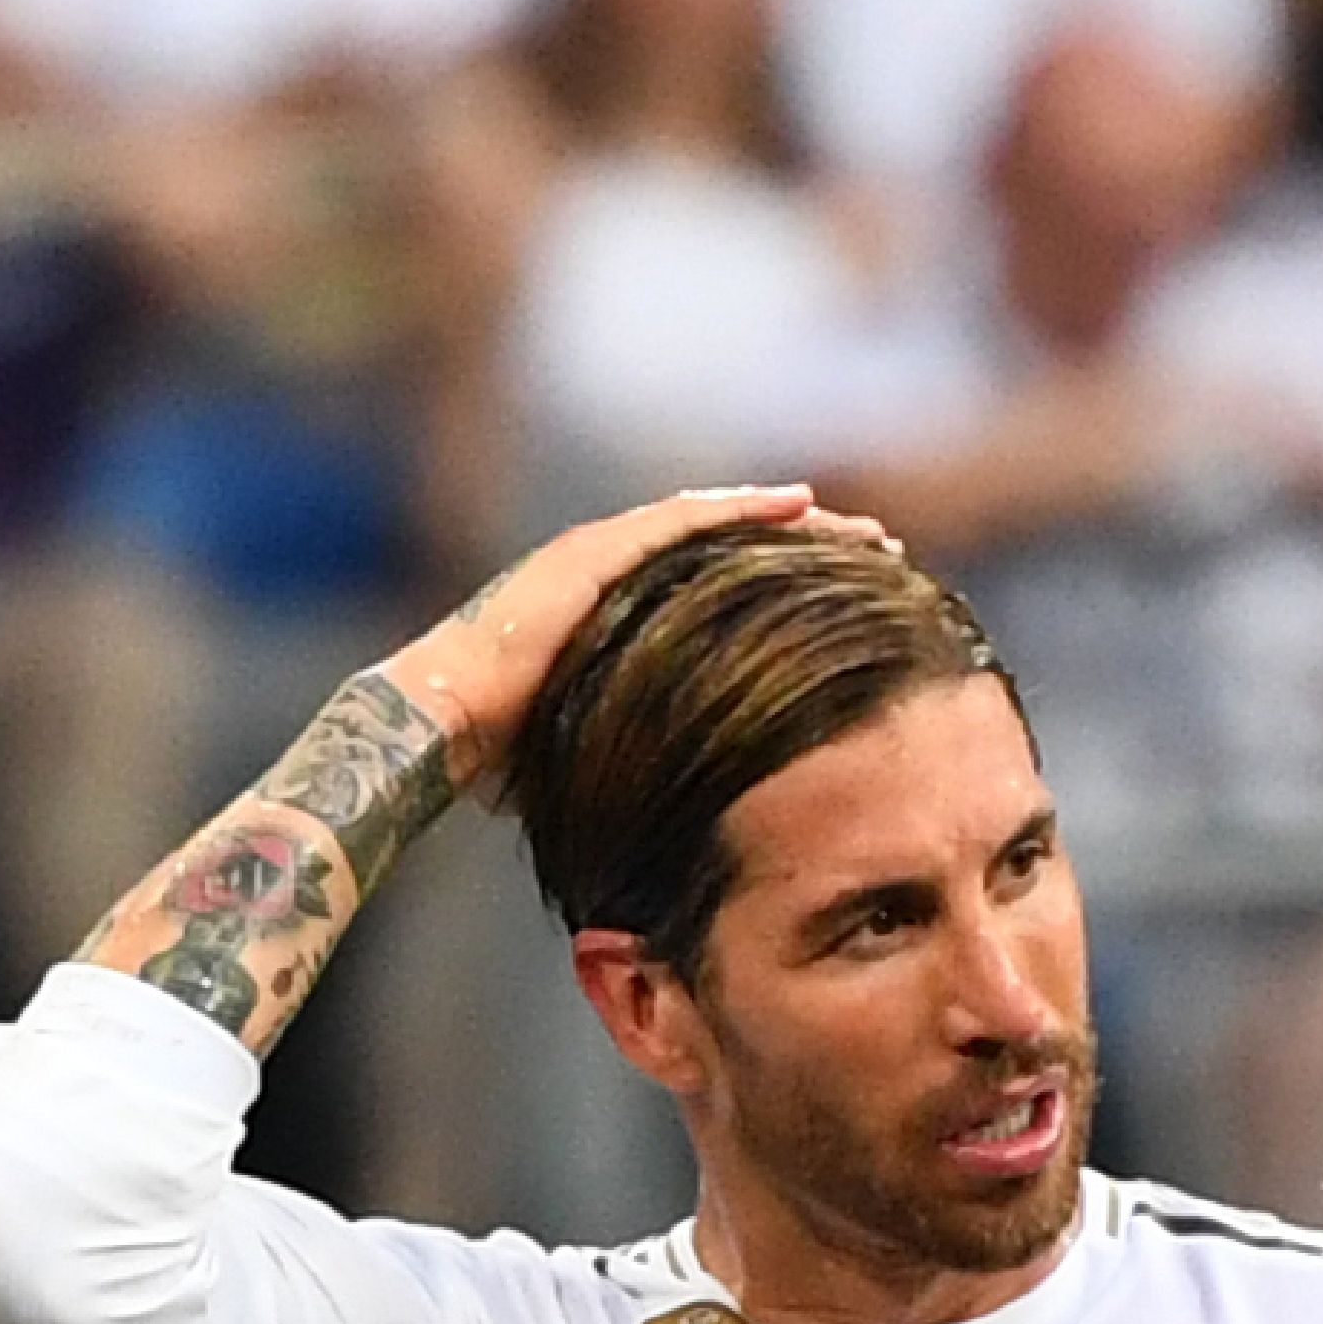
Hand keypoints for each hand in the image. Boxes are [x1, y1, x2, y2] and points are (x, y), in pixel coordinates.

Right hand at [380, 485, 874, 799]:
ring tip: (863, 531)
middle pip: (738, 554)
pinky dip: (741, 510)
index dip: (791, 593)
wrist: (439, 723)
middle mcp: (620, 578)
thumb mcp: (596, 756)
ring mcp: (606, 558)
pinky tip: (798, 504)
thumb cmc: (499, 754)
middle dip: (815, 550)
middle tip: (883, 553)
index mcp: (629, 622)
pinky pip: (683, 522)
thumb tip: (678, 820)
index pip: (727, 595)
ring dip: (796, 526)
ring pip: (721, 528)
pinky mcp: (596, 553)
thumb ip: (638, 761)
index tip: (854, 603)